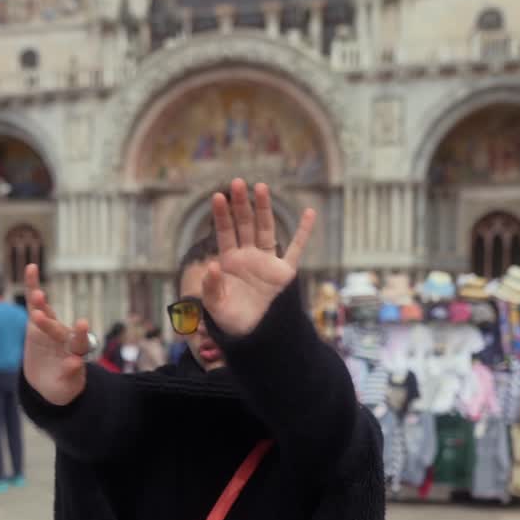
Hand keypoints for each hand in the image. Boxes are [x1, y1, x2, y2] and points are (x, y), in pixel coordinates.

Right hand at [23, 264, 90, 405]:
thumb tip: (75, 362)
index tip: (81, 324)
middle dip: (50, 323)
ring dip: (42, 303)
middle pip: (59, 329)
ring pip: (47, 313)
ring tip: (37, 294)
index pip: (81, 342)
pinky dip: (33, 286)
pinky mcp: (37, 324)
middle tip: (39, 316)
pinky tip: (31, 267)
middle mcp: (65, 337)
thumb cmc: (61, 387)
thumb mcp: (65, 388)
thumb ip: (71, 375)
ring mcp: (51, 329)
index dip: (82, 334)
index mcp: (76, 353)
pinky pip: (34, 304)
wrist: (50, 383)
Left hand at [202, 180, 315, 336]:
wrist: (253, 336)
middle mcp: (247, 256)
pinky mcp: (284, 272)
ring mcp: (266, 261)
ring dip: (264, 209)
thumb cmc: (230, 320)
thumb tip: (211, 265)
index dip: (222, 216)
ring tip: (260, 187)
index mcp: (229, 261)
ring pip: (266, 229)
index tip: (218, 196)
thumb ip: (211, 286)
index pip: (225, 233)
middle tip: (237, 182)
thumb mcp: (215, 306)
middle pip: (244, 224)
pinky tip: (308, 213)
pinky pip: (296, 248)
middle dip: (241, 204)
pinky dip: (303, 232)